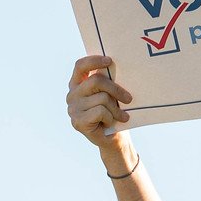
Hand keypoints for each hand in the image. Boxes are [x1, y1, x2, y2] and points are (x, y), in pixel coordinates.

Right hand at [67, 55, 136, 171]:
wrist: (113, 140)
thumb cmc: (113, 113)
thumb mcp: (110, 95)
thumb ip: (107, 82)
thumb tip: (117, 68)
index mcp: (77, 84)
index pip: (80, 66)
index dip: (94, 60)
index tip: (110, 61)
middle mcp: (72, 95)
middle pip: (96, 81)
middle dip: (116, 89)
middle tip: (129, 99)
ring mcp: (73, 109)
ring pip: (102, 98)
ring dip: (116, 109)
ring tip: (121, 116)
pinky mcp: (78, 122)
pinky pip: (100, 111)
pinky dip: (110, 117)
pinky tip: (110, 123)